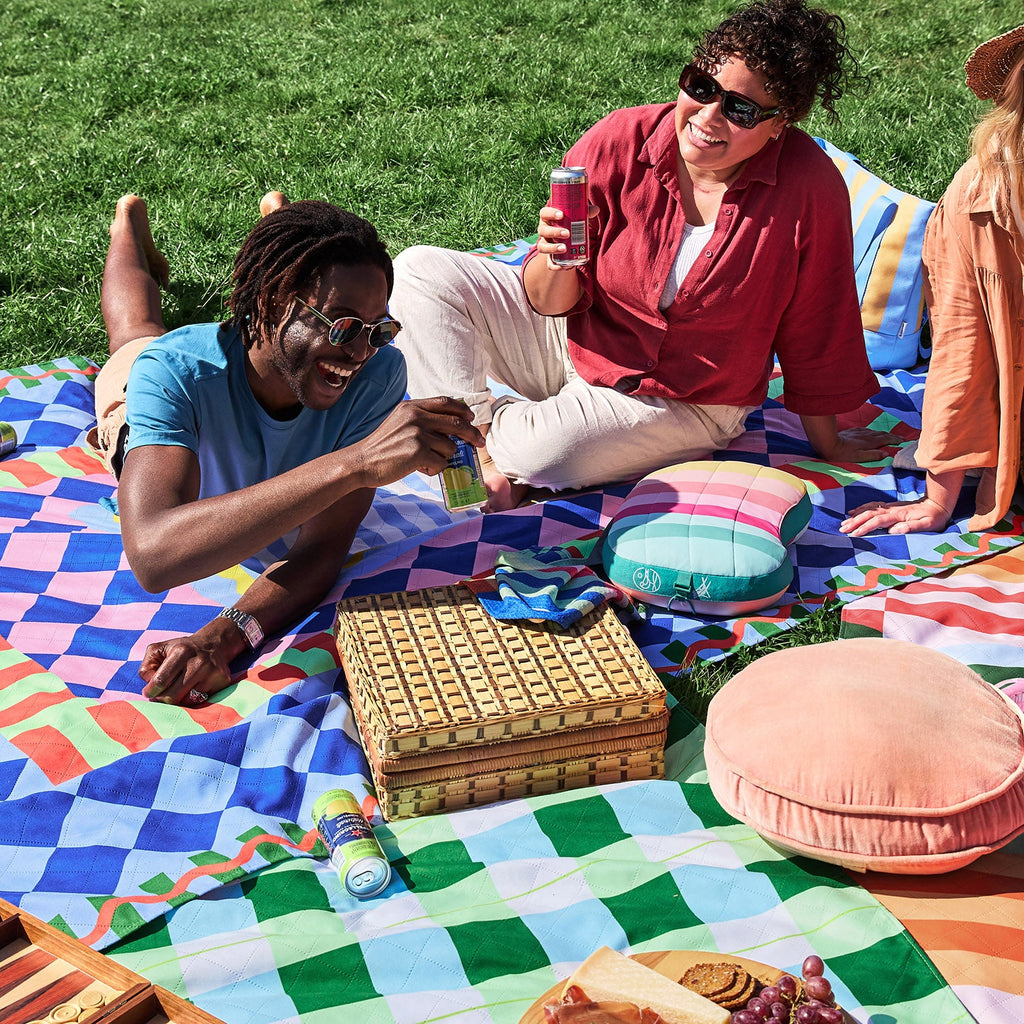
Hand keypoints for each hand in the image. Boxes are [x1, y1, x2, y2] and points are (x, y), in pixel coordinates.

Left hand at [140, 623, 238, 704]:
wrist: (214, 644)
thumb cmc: (182, 649)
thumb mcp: (160, 649)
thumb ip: (147, 666)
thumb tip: (150, 685)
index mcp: (182, 652)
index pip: (160, 681)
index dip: (150, 691)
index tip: (148, 692)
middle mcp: (199, 663)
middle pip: (172, 696)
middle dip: (162, 698)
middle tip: (160, 694)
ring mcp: (212, 673)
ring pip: (186, 702)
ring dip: (178, 699)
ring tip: (178, 689)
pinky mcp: (222, 682)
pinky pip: (200, 701)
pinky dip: (192, 698)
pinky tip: (192, 688)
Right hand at [353, 396, 484, 487]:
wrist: (362, 462)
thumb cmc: (382, 445)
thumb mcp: (400, 421)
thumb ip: (421, 418)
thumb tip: (452, 425)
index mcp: (412, 406)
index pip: (446, 402)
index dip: (463, 410)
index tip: (471, 418)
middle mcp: (416, 417)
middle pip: (456, 422)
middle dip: (471, 434)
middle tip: (479, 442)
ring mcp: (418, 434)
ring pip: (450, 447)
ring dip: (443, 457)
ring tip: (425, 461)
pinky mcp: (418, 453)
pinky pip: (442, 463)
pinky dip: (435, 469)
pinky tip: (420, 468)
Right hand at [536, 203, 598, 269]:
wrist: (565, 240)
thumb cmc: (569, 224)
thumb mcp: (576, 217)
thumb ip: (585, 213)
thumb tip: (596, 209)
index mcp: (548, 218)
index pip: (544, 213)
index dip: (550, 213)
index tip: (561, 215)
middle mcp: (544, 231)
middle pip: (543, 231)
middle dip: (554, 232)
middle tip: (567, 233)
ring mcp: (545, 244)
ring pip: (543, 247)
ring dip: (552, 248)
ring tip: (565, 248)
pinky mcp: (548, 257)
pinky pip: (548, 263)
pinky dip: (554, 266)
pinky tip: (563, 266)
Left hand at [817, 427, 900, 463]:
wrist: (827, 444)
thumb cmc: (842, 454)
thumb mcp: (858, 458)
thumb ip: (872, 455)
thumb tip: (886, 453)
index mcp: (869, 442)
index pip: (886, 439)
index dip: (895, 439)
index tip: (903, 440)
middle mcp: (866, 435)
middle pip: (882, 434)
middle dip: (892, 435)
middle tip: (900, 438)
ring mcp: (859, 432)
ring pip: (875, 431)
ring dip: (884, 433)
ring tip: (889, 435)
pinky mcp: (852, 431)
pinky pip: (867, 430)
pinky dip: (873, 431)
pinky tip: (872, 432)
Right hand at [840, 495, 950, 536]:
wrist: (937, 503)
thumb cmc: (934, 517)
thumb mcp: (928, 524)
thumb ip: (911, 527)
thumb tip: (894, 530)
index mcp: (898, 515)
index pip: (878, 521)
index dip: (865, 527)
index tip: (854, 534)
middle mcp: (891, 509)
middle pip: (869, 514)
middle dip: (854, 522)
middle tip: (842, 530)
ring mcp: (890, 507)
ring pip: (868, 510)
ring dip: (855, 516)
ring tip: (843, 523)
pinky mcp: (890, 507)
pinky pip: (872, 506)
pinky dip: (861, 509)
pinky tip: (853, 512)